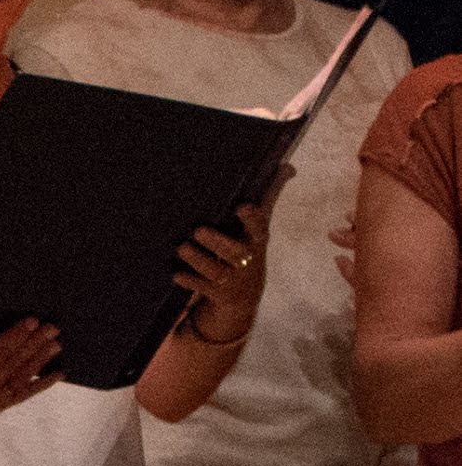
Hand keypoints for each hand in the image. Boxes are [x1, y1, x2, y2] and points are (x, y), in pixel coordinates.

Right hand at [0, 318, 63, 425]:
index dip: (16, 335)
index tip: (31, 320)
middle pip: (13, 361)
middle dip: (34, 343)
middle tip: (52, 327)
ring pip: (22, 375)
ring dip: (41, 358)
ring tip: (56, 344)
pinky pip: (25, 393)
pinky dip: (43, 384)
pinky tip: (59, 373)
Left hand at [173, 173, 279, 347]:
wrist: (243, 298)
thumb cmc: (247, 250)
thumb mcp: (257, 228)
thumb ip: (268, 197)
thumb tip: (289, 167)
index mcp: (256, 241)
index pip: (259, 228)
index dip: (252, 219)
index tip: (242, 207)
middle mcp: (246, 260)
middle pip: (236, 252)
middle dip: (218, 242)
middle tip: (198, 230)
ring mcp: (233, 279)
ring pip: (216, 270)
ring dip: (199, 260)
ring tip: (182, 247)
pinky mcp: (218, 294)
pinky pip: (203, 288)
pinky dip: (190, 281)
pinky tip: (176, 273)